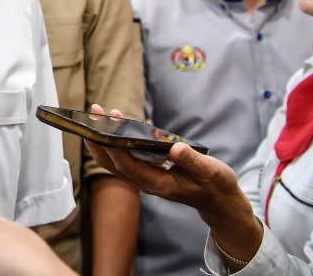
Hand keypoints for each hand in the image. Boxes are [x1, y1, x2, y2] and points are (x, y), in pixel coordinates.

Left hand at [85, 104, 262, 266]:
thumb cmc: (214, 186)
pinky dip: (117, 140)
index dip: (114, 149)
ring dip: (105, 138)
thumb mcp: (210, 172)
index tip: (104, 130)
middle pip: (114, 163)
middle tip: (94, 115)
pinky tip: (118, 121)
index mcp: (159, 184)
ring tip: (100, 113)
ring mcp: (145, 177)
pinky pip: (125, 156)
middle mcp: (146, 182)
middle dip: (100, 141)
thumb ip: (192, 161)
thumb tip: (176, 148)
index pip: (128, 166)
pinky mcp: (147, 171)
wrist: (218, 200)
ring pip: (116, 160)